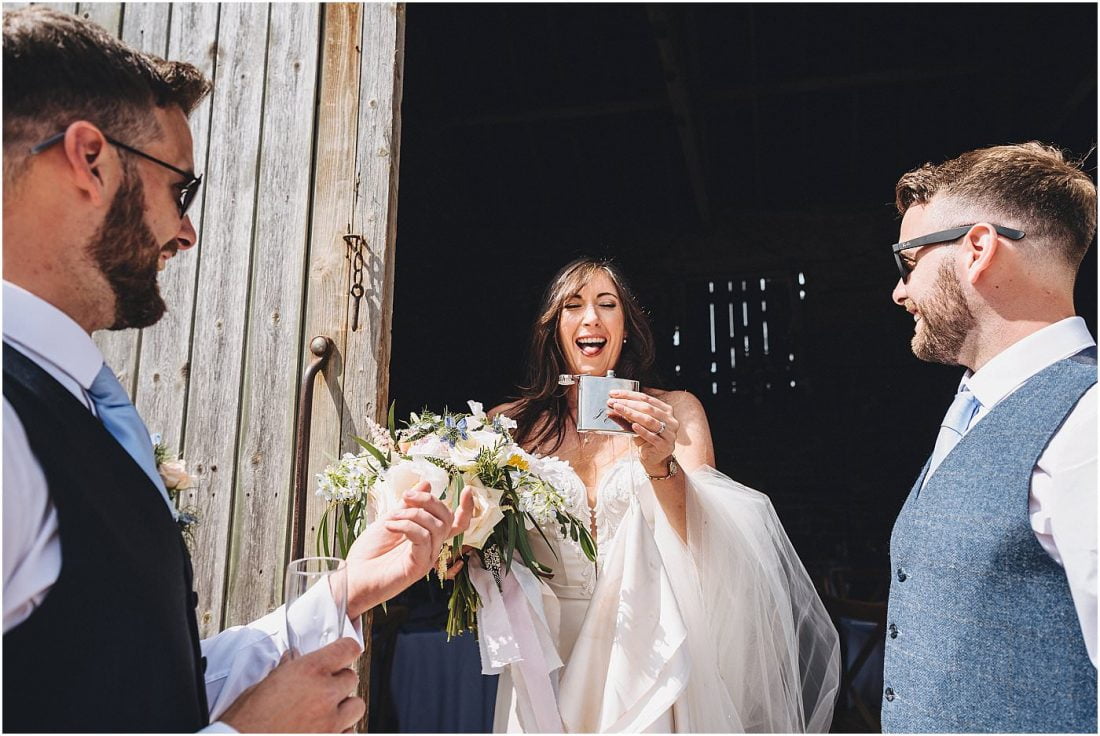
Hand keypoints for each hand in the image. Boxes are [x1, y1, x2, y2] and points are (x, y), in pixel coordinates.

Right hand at [219, 637, 363, 732]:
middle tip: (322, 689)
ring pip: (356, 706)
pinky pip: (349, 732)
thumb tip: (292, 659)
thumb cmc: (245, 721)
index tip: (345, 652)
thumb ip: (285, 670)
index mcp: (308, 671)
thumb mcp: (260, 687)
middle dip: (339, 682)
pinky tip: (322, 730)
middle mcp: (324, 694)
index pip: (347, 649)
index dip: (346, 649)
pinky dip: (340, 730)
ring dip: (343, 707)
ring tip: (324, 712)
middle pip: (352, 678)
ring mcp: (331, 722)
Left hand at [344, 482, 473, 614]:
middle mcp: (431, 548)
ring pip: (437, 527)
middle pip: (447, 519)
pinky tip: (390, 526)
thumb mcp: (388, 520)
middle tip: (406, 496)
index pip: (455, 523)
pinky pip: (423, 539)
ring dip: (413, 514)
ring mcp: (426, 558)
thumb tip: (426, 484)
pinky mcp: (418, 567)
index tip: (468, 489)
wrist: (351, 579)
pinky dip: (407, 526)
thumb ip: (407, 505)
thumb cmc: (367, 555)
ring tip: (392, 518)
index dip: (466, 508)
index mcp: (427, 537)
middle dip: (429, 501)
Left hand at [607, 389, 678, 475]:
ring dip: (632, 414)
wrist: (654, 459)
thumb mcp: (636, 425)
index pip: (646, 398)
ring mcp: (669, 433)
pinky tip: (633, 426)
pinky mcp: (665, 446)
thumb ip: (626, 417)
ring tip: (619, 410)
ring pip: (649, 420)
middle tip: (613, 402)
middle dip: (628, 403)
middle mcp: (670, 420)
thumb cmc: (646, 439)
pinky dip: (642, 430)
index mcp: (666, 410)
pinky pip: (652, 436)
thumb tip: (612, 407)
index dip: (629, 395)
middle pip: (647, 408)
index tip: (614, 394)